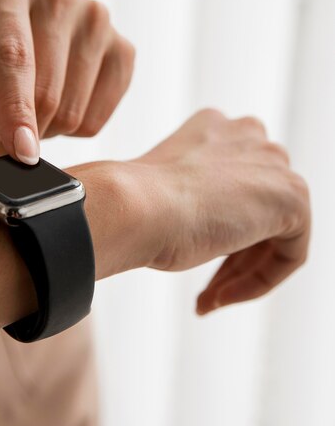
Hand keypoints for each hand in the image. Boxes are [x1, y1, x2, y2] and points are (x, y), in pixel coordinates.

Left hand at [0, 0, 134, 163]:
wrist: (18, 34)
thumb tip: (12, 135)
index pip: (14, 57)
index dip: (17, 109)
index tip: (23, 152)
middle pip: (47, 92)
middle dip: (26, 129)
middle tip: (11, 131)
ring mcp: (96, 17)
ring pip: (75, 110)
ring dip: (49, 130)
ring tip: (33, 109)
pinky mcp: (122, 46)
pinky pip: (100, 117)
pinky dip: (76, 127)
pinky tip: (62, 102)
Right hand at [73, 109, 310, 313]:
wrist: (133, 205)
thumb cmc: (134, 203)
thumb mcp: (165, 190)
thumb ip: (195, 193)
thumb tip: (214, 224)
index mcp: (211, 127)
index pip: (231, 182)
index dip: (214, 225)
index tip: (188, 253)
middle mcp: (246, 133)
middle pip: (255, 207)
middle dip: (232, 254)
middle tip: (202, 287)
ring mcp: (272, 161)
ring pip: (273, 234)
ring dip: (239, 272)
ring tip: (207, 298)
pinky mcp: (292, 194)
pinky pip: (291, 253)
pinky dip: (258, 282)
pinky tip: (218, 295)